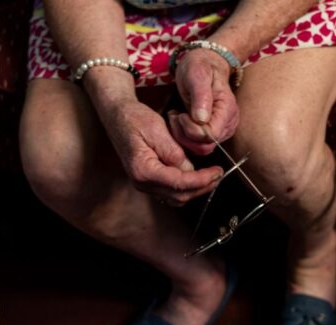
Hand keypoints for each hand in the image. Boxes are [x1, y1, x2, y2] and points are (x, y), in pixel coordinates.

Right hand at [102, 101, 223, 205]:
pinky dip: (186, 187)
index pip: (179, 184)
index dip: (202, 180)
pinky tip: (197, 176)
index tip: (217, 172)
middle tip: (218, 174)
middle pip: (179, 195)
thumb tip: (191, 171)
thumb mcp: (158, 130)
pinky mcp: (147, 181)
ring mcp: (143, 184)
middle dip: (202, 187)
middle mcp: (142, 182)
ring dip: (195, 189)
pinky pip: (170, 191)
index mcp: (143, 170)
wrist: (117, 115)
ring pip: (176, 197)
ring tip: (211, 176)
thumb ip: (175, 153)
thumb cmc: (135, 118)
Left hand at [171, 48, 238, 154]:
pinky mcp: (214, 133)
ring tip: (177, 116)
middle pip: (205, 146)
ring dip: (183, 136)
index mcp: (227, 110)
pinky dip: (185, 136)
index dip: (190, 130)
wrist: (206, 63)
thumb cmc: (201, 66)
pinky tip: (181, 120)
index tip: (180, 114)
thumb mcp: (197, 74)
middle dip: (184, 135)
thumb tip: (201, 119)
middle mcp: (228, 124)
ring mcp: (222, 130)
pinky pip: (198, 144)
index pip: (209, 136)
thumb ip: (200, 96)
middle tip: (175, 116)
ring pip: (201, 148)